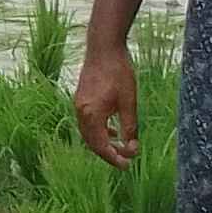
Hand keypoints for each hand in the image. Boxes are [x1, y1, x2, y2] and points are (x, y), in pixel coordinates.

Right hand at [73, 46, 139, 165]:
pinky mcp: (81, 98)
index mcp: (92, 115)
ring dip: (103, 143)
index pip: (101, 146)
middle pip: (92, 143)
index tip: (127, 165)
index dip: (114, 158)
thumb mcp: (129, 102)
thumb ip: (129, 127)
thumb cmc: (119, 72)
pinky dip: (99, 130)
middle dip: (108, 154)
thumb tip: (132, 148)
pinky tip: (112, 129)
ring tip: (120, 148)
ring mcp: (79, 105)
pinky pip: (88, 122)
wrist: (103, 47)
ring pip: (89, 133)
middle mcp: (81, 112)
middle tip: (124, 161)